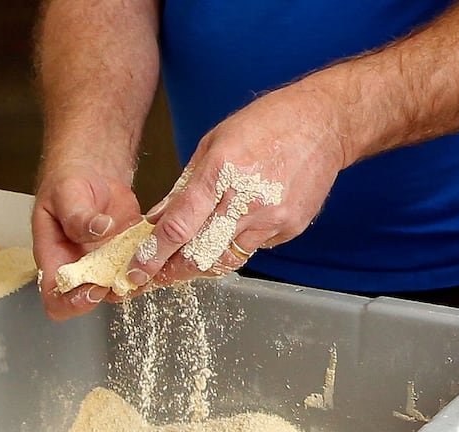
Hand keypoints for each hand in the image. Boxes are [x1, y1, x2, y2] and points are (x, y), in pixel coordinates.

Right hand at [32, 160, 142, 320]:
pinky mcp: (127, 256)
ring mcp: (104, 264)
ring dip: (133, 281)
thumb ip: (77, 215)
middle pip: (90, 300)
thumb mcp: (66, 193)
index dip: (71, 303)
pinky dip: (149, 266)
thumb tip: (98, 229)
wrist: (93, 173)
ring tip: (145, 261)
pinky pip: (139, 271)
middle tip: (125, 273)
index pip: (55, 296)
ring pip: (120, 288)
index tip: (93, 288)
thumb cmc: (68, 182)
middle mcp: (79, 267)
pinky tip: (156, 250)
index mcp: (54, 257)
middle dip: (109, 292)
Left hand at [135, 83, 348, 289]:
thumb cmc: (268, 124)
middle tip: (152, 279)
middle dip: (171, 272)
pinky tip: (236, 228)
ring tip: (183, 264)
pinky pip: (253, 247)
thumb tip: (158, 218)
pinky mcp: (289, 229)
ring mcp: (271, 219)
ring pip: (226, 259)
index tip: (135, 272)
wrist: (323, 125)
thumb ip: (185, 185)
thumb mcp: (214, 142)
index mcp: (220, 173)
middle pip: (200, 255)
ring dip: (201, 265)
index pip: (178, 226)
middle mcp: (246, 201)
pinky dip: (235, 244)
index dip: (152, 255)